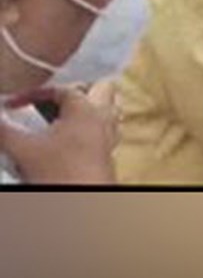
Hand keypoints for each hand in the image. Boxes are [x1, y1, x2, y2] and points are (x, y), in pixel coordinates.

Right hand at [0, 85, 117, 183]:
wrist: (82, 195)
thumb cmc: (61, 172)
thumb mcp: (23, 148)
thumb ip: (5, 130)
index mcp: (85, 108)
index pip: (61, 88)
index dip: (35, 93)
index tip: (14, 104)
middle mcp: (102, 117)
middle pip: (100, 88)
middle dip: (77, 89)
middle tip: (53, 101)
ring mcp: (110, 134)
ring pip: (109, 109)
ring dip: (90, 108)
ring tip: (64, 117)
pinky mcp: (110, 151)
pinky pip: (108, 130)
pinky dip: (93, 129)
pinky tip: (74, 140)